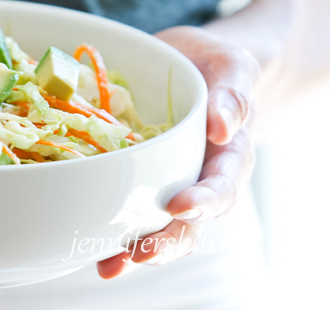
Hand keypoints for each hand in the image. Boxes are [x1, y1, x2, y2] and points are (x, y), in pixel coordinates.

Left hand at [97, 25, 259, 277]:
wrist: (193, 64)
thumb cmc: (215, 64)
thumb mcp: (233, 65)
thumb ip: (234, 92)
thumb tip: (223, 127)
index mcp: (229, 154)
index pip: (222, 184)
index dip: (203, 200)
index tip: (177, 206)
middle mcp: (203, 177)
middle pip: (193, 221)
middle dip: (167, 241)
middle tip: (139, 253)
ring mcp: (174, 181)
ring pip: (164, 227)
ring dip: (141, 249)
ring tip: (112, 265)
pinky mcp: (146, 177)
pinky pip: (136, 208)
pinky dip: (119, 230)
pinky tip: (95, 247)